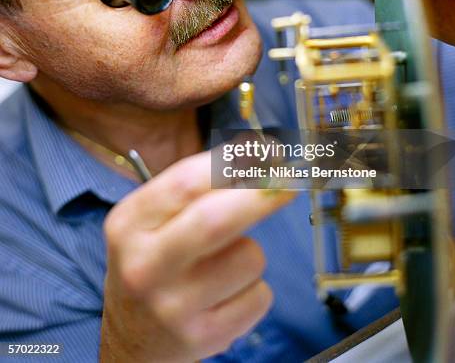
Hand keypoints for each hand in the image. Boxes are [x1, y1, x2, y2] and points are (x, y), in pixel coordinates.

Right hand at [99, 150, 293, 362]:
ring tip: (226, 263)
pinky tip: (228, 294)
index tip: (269, 153)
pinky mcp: (201, 337)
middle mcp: (144, 265)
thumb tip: (264, 158)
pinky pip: (259, 296)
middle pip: (217, 219)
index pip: (187, 181)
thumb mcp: (153, 218)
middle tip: (288, 184)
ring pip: (249, 258)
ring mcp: (172, 307)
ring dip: (252, 252)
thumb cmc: (154, 260)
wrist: (132, 337)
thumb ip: (198, 187)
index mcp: (130, 223)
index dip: (236, 161)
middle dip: (262, 195)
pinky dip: (255, 288)